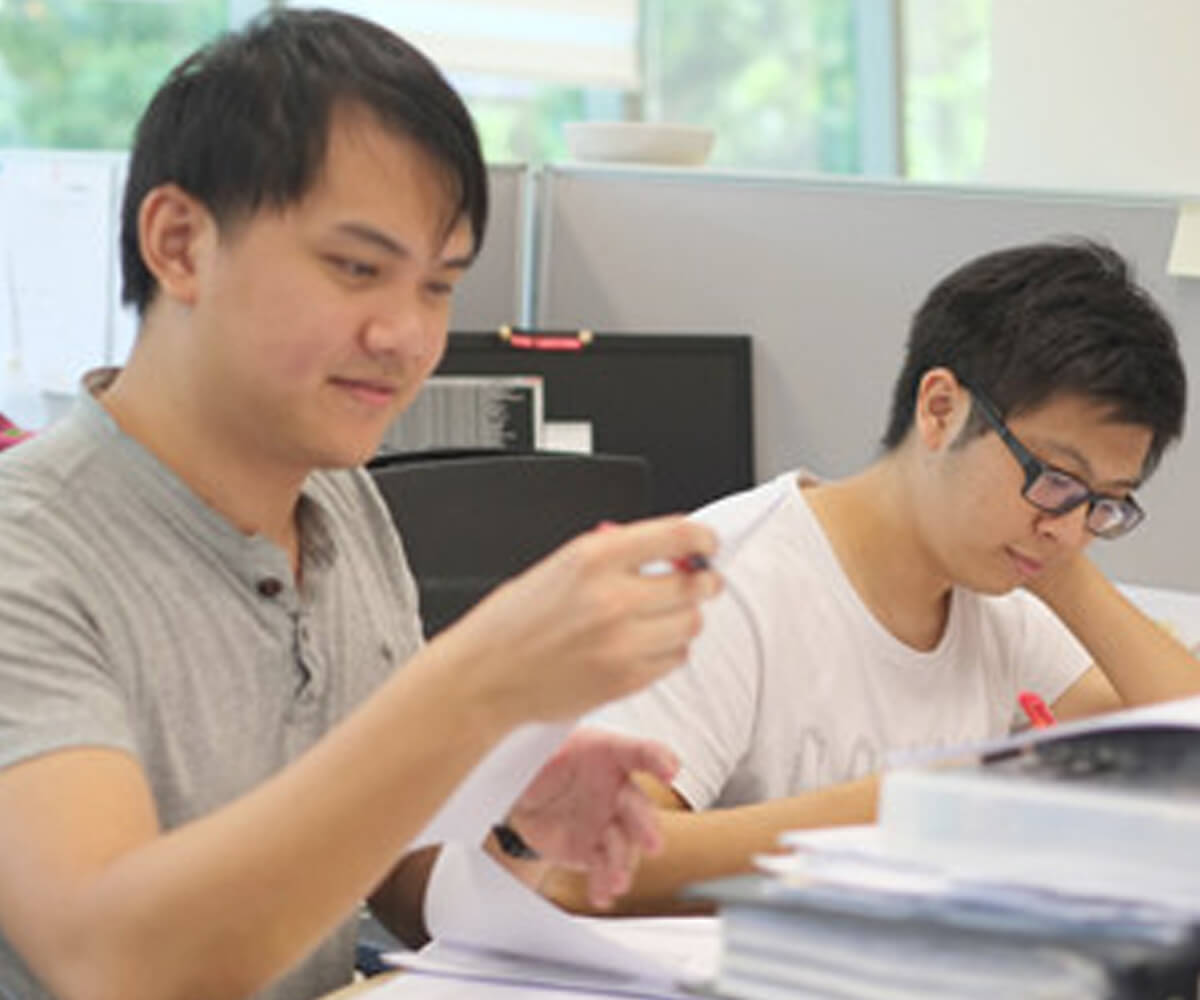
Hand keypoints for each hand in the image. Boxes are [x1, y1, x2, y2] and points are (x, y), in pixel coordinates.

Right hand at [435, 515, 720, 726]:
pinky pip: (674, 659)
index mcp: (594, 557)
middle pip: (694, 585)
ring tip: (664, 616)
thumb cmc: (512, 621)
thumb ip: (615, 555)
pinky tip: (647, 644)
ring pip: (690, 624)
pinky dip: (669, 650)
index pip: (678, 536)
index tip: (707, 543)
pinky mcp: (625, 680)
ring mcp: (621, 642)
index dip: (703, 539)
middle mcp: (612, 598)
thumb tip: (668, 549)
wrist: (483, 676)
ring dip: (685, 618)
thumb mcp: (558, 565)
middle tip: (701, 581)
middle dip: (703, 581)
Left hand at [508, 727, 677, 907]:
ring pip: (625, 844)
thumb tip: (531, 727)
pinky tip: (602, 894)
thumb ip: (546, 742)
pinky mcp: (595, 850)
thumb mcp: (539, 744)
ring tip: (617, 881)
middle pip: (638, 807)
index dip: (658, 759)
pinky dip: (604, 883)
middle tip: (651, 844)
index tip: (671, 769)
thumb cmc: (538, 760)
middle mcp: (616, 789)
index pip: (640, 752)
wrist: (517, 797)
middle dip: (645, 826)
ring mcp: (609, 822)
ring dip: (624, 864)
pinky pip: (605, 868)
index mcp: (608, 753)